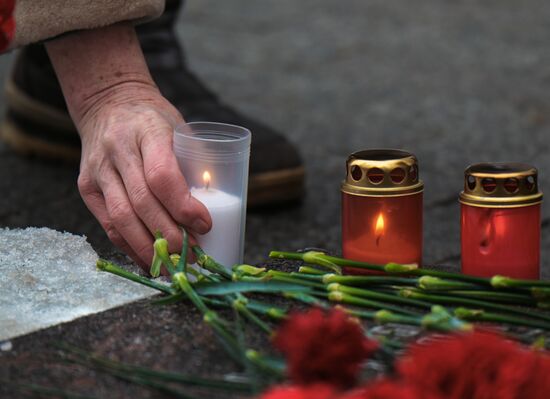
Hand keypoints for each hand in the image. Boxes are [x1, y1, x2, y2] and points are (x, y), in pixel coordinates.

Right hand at [46, 23, 210, 266]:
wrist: (108, 104)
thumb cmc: (154, 120)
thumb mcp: (179, 128)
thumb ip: (195, 163)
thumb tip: (220, 208)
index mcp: (147, 130)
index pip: (162, 175)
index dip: (183, 206)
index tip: (205, 225)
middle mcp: (117, 150)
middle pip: (142, 203)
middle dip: (171, 236)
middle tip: (194, 256)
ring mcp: (98, 170)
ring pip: (121, 219)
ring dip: (150, 249)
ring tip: (174, 267)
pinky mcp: (86, 187)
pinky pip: (108, 225)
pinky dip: (130, 248)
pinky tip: (150, 261)